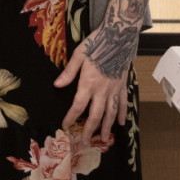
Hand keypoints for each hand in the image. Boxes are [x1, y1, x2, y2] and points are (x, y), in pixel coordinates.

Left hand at [55, 30, 127, 146]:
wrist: (119, 37)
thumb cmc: (97, 44)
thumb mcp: (79, 55)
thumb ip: (69, 72)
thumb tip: (57, 85)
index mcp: (89, 83)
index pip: (78, 105)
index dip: (71, 117)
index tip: (65, 126)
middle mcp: (102, 89)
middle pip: (96, 115)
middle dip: (89, 130)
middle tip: (84, 142)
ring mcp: (114, 89)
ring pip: (111, 113)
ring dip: (107, 127)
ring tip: (103, 139)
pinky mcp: (122, 85)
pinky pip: (123, 103)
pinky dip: (122, 114)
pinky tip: (120, 124)